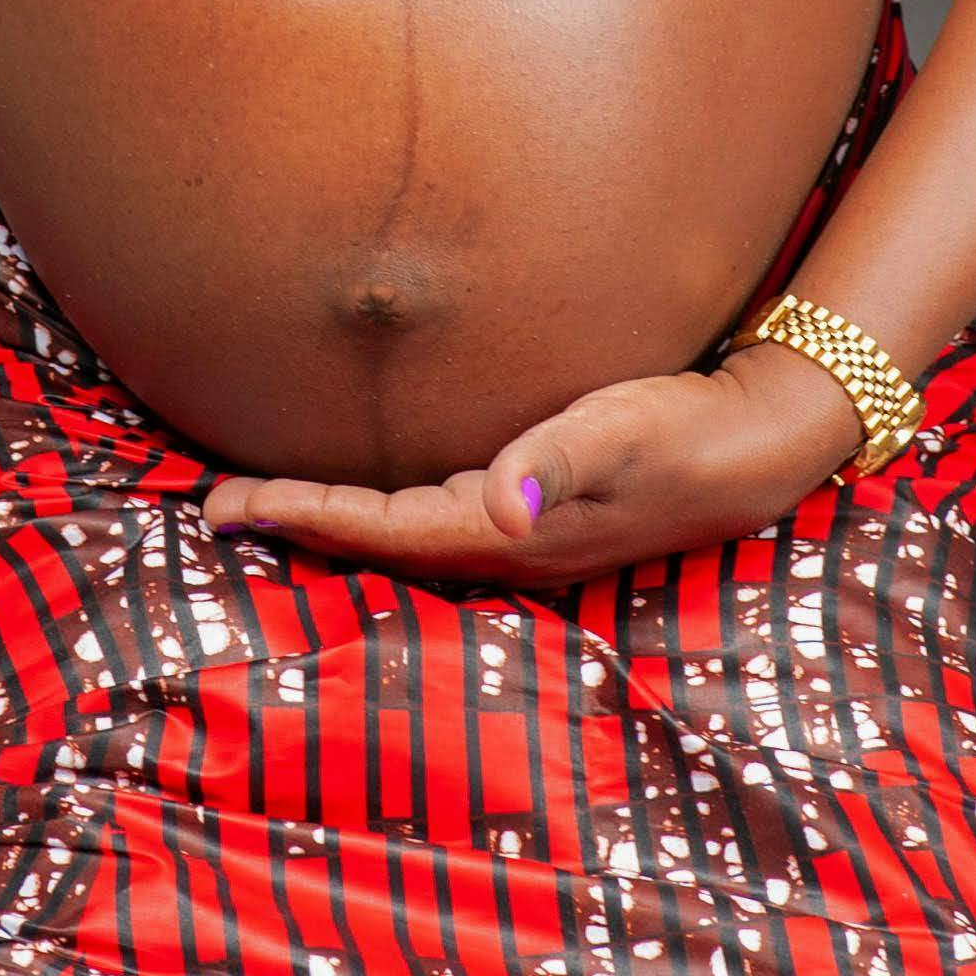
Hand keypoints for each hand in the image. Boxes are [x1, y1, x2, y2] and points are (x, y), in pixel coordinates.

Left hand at [202, 335, 867, 583]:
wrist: (762, 443)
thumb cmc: (688, 428)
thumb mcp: (627, 430)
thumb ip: (562, 460)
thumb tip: (499, 499)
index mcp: (512, 535)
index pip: (382, 531)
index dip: (301, 519)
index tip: (228, 506)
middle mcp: (506, 546)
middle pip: (375, 547)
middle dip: (296, 530)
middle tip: (212, 511)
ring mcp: (521, 533)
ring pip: (400, 538)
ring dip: (331, 524)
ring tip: (263, 505)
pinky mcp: (536, 508)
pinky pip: (433, 519)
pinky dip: (380, 510)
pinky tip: (366, 492)